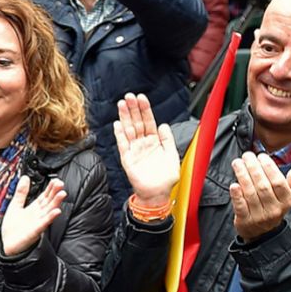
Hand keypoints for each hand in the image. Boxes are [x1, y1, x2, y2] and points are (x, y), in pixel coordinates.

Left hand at [0, 176, 66, 256]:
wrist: (7, 245)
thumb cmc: (12, 229)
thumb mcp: (15, 206)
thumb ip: (21, 192)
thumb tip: (25, 178)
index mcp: (33, 209)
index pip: (44, 196)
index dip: (50, 188)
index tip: (55, 180)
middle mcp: (38, 215)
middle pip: (49, 202)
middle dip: (55, 193)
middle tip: (61, 184)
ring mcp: (38, 223)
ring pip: (49, 211)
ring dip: (56, 203)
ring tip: (62, 194)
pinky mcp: (35, 231)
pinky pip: (44, 223)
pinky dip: (50, 217)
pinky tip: (56, 211)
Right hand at [113, 94, 178, 208]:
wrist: (158, 195)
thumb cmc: (165, 179)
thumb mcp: (172, 156)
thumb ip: (168, 140)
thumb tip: (163, 125)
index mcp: (154, 142)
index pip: (148, 121)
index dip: (145, 109)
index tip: (141, 98)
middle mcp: (143, 144)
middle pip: (137, 122)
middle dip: (132, 109)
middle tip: (129, 96)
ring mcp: (134, 151)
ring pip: (128, 130)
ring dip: (124, 117)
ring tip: (121, 104)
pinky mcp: (127, 159)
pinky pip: (123, 145)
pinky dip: (119, 135)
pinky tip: (118, 124)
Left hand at [229, 153, 290, 240]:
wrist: (262, 234)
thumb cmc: (272, 210)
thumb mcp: (286, 199)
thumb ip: (290, 184)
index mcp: (285, 201)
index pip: (278, 182)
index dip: (269, 168)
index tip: (261, 157)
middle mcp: (273, 209)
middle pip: (263, 186)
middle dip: (254, 168)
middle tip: (247, 156)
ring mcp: (259, 216)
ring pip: (251, 193)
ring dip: (243, 176)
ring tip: (237, 163)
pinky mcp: (245, 221)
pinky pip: (240, 206)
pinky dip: (236, 195)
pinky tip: (233, 185)